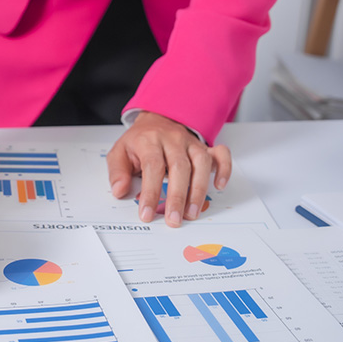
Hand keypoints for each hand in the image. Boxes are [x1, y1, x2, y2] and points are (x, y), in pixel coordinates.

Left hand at [106, 111, 231, 227]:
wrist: (156, 121)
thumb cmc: (139, 142)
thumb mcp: (119, 153)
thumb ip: (118, 172)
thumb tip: (120, 191)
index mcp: (149, 141)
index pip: (153, 166)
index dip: (151, 192)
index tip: (147, 213)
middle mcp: (173, 140)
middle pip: (179, 167)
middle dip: (177, 196)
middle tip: (174, 219)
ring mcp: (191, 143)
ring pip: (201, 163)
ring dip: (199, 190)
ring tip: (192, 213)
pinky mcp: (205, 147)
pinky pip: (221, 154)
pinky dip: (224, 169)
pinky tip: (219, 185)